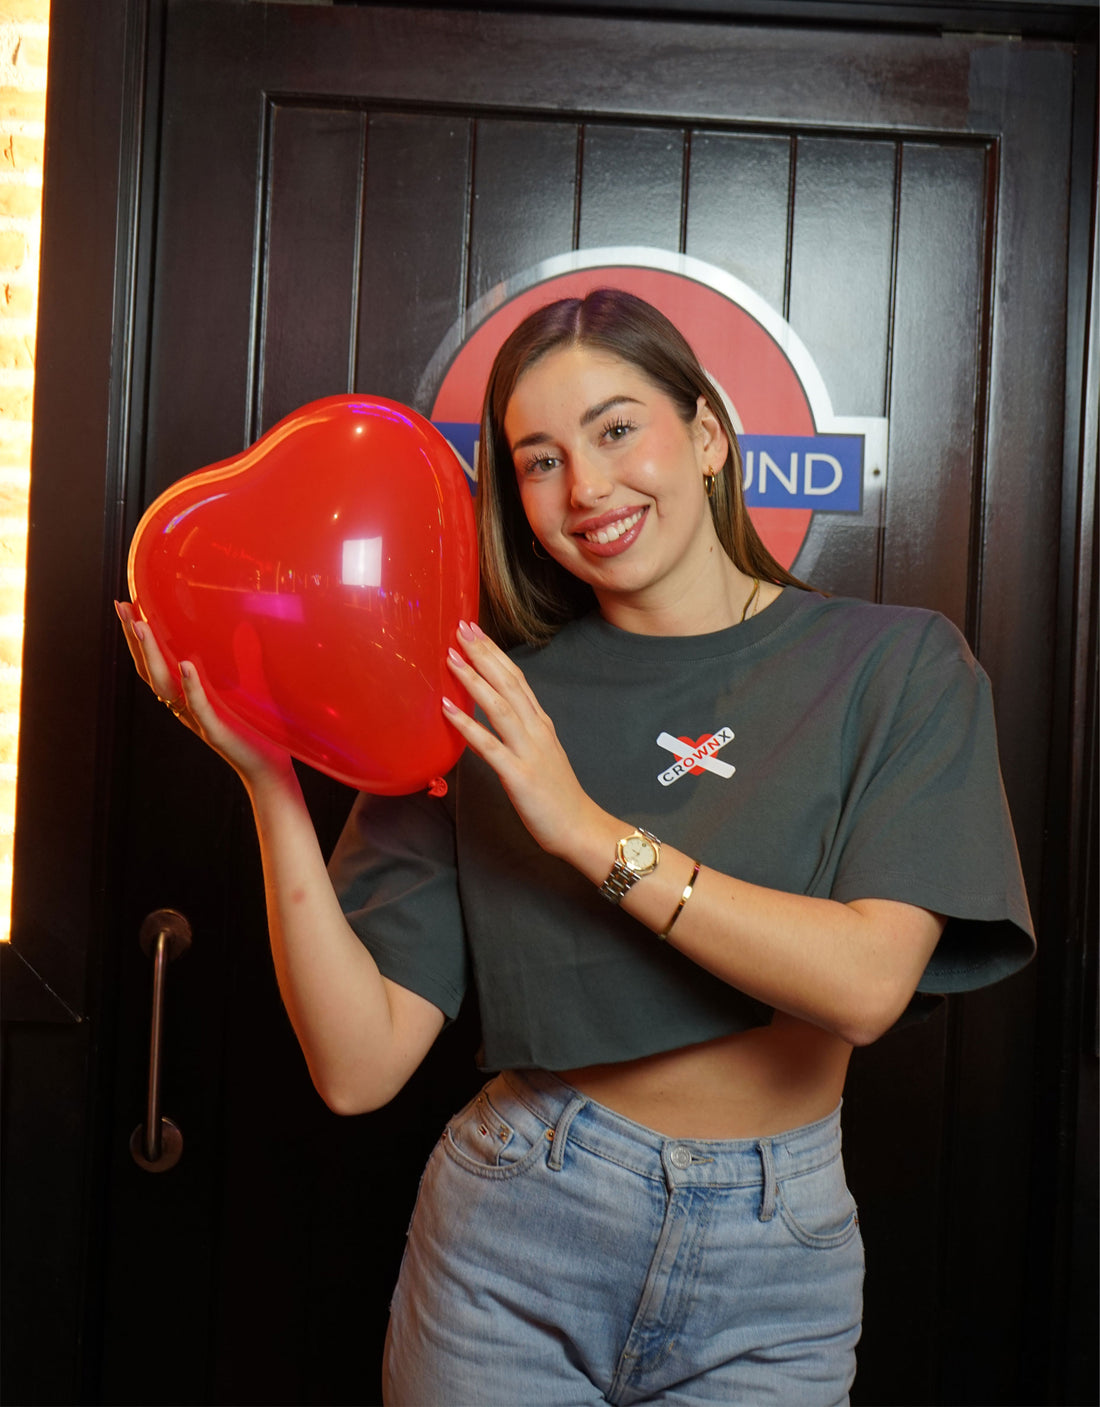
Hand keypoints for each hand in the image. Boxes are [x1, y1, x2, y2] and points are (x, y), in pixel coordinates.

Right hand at [115, 601, 293, 787]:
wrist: (268, 765)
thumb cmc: (256, 728)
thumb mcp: (249, 686)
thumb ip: (244, 658)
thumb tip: (246, 625)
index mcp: (185, 692)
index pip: (155, 661)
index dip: (139, 637)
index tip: (127, 605)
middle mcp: (183, 704)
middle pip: (149, 668)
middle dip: (134, 638)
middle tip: (121, 608)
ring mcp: (195, 718)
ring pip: (164, 685)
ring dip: (152, 654)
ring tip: (142, 626)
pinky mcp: (214, 731)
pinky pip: (197, 706)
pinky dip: (191, 685)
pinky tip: (186, 664)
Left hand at [442, 620, 607, 861]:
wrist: (579, 827)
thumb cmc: (557, 794)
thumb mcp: (541, 752)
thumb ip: (522, 730)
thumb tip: (496, 712)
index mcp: (540, 722)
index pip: (516, 678)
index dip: (494, 652)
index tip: (474, 631)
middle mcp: (536, 729)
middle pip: (507, 682)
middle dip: (483, 654)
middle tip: (460, 628)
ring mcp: (528, 751)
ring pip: (498, 706)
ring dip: (473, 679)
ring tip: (450, 657)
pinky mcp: (518, 775)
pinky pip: (488, 746)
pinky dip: (467, 724)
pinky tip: (447, 708)